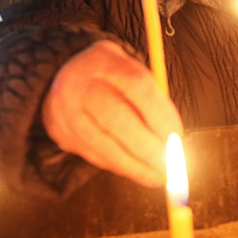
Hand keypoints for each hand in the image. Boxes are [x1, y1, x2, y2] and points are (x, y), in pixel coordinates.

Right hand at [42, 40, 182, 186]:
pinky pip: (94, 156)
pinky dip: (120, 166)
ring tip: (159, 176)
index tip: (177, 136)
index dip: (161, 115)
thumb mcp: (130, 72)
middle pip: (117, 118)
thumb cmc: (112, 79)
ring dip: (136, 166)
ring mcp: (65, 110)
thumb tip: (174, 141)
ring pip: (103, 144)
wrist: (63, 78)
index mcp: (104, 61)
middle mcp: (79, 83)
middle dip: (148, 147)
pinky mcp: (60, 133)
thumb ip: (152, 99)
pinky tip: (137, 170)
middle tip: (170, 165)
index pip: (138, 86)